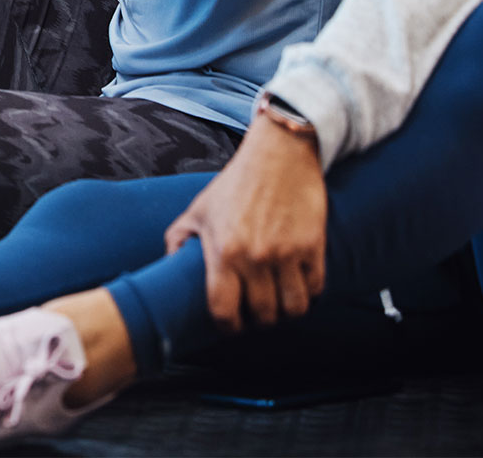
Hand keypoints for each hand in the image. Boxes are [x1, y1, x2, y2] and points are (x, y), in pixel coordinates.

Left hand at [163, 115, 327, 331]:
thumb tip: (167, 266)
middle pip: (263, 315)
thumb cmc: (236, 183)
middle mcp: (255, 257)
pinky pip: (315, 288)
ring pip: (294, 308)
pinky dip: (308, 293)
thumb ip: (179, 239)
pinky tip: (298, 285)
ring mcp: (287, 253)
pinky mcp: (313, 246)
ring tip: (280, 304)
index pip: (224, 310)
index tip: (231, 324)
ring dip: (287, 312)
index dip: (227, 326)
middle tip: (257, 314)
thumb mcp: (199, 209)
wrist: (279, 155)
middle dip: (259, 320)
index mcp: (223, 251)